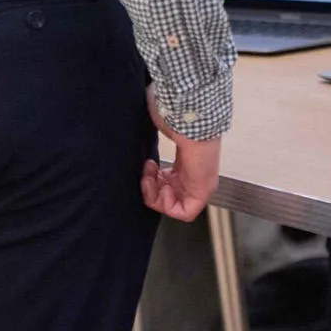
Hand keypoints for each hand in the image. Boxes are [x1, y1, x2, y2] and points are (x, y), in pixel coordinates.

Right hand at [143, 90, 221, 220]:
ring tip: (150, 175)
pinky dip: (166, 204)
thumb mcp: (160, 130)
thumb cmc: (177, 118)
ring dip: (153, 194)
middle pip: (166, 195)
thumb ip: (149, 138)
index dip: (151, 179)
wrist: (191, 120)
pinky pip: (184, 213)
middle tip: (146, 170)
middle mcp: (193, 175)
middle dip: (149, 187)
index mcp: (184, 162)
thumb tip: (127, 133)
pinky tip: (161, 187)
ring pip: (171, 205)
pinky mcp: (203, 192)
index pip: (167, 182)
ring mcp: (199, 184)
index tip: (147, 164)